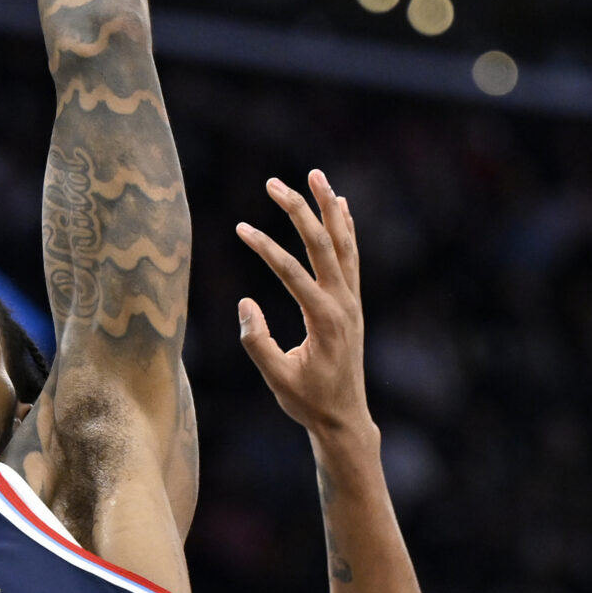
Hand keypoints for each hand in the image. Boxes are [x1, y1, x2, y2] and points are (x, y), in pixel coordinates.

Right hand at [237, 171, 370, 442]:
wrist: (344, 417)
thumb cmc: (307, 401)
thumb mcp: (276, 378)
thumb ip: (257, 342)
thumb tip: (245, 303)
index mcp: (324, 320)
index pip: (291, 272)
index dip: (264, 248)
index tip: (239, 227)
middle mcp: (343, 303)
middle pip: (322, 245)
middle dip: (298, 210)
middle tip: (273, 183)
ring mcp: (352, 301)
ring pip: (343, 243)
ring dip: (329, 207)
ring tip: (316, 175)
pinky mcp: (353, 302)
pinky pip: (352, 256)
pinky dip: (346, 227)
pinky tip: (339, 205)